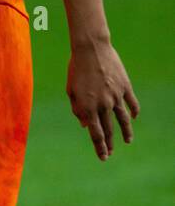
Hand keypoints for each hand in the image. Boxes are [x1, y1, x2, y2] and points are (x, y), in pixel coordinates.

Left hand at [67, 40, 138, 159]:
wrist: (90, 49)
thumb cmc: (76, 69)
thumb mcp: (71, 90)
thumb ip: (77, 109)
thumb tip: (85, 126)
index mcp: (87, 107)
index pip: (96, 134)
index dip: (100, 147)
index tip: (103, 157)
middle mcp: (103, 105)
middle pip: (109, 130)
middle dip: (110, 144)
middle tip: (111, 153)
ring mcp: (116, 96)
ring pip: (123, 120)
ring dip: (126, 132)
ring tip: (128, 141)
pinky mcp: (125, 86)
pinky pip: (132, 103)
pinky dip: (134, 112)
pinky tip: (134, 118)